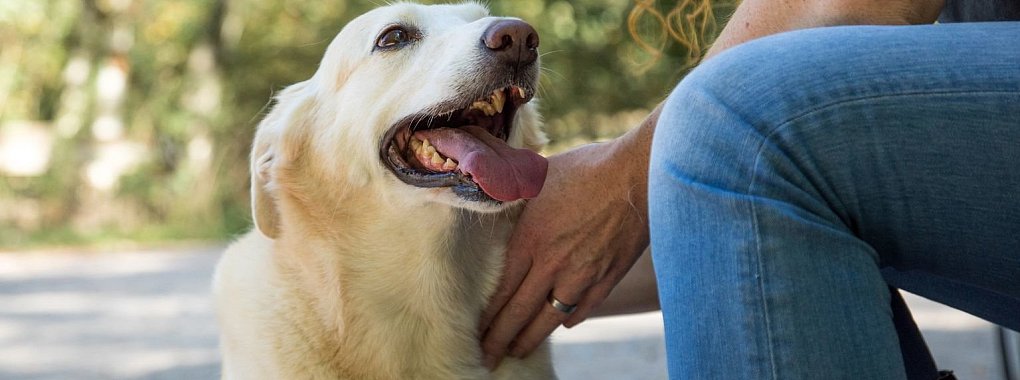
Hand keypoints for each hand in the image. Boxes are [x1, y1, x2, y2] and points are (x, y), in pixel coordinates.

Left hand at [478, 112, 655, 368]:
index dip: (486, 316)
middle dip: (500, 340)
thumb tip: (490, 194)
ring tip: (517, 350)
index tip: (474, 331)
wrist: (640, 175)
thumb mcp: (539, 177)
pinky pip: (582, 310)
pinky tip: (559, 324)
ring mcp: (583, 276)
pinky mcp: (608, 279)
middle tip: (488, 357)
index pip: (500, 291)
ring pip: (550, 320)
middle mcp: (553, 264)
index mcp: (530, 239)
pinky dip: (567, 320)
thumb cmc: (587, 168)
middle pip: (519, 314)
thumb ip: (514, 196)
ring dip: (530, 339)